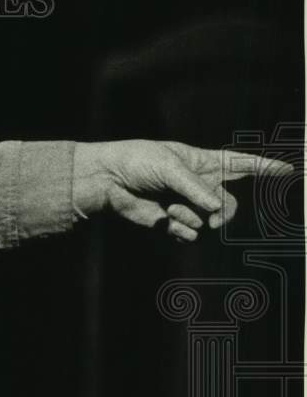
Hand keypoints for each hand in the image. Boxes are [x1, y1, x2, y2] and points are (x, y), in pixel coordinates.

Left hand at [72, 140, 294, 241]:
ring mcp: (185, 205)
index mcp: (202, 163)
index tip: (289, 170)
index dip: (265, 167)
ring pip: (208, 221)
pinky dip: (180, 230)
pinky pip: (190, 234)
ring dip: (189, 216)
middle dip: (224, 212)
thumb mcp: (168, 166)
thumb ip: (195, 186)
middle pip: (228, 204)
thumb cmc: (137, 162)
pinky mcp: (171, 223)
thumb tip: (217, 208)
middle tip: (215, 216)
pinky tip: (164, 220)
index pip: (240, 164)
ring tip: (167, 206)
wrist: (108, 180)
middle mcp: (198, 185)